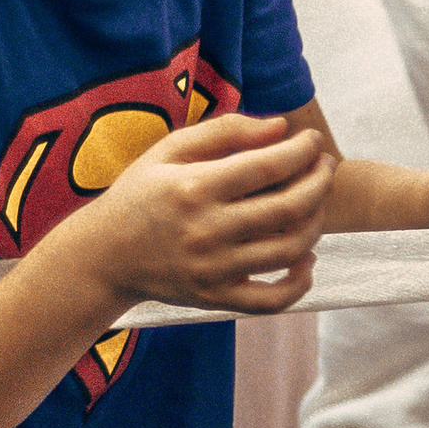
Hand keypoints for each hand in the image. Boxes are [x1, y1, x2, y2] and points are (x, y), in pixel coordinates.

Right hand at [75, 107, 334, 308]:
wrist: (103, 256)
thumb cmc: (140, 194)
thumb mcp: (169, 151)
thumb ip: (224, 132)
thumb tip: (280, 127)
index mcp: (194, 187)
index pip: (268, 165)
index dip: (301, 151)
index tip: (312, 141)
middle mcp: (206, 230)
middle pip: (288, 207)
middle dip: (320, 182)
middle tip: (325, 166)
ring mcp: (213, 269)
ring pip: (289, 249)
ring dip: (317, 223)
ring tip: (317, 203)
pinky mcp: (216, 298)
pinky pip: (273, 300)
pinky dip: (301, 282)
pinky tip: (307, 257)